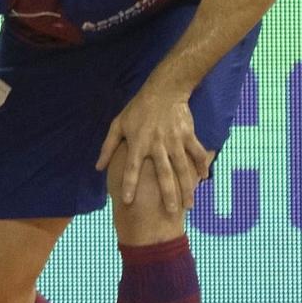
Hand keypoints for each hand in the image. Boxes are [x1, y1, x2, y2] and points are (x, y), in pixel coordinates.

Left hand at [97, 83, 212, 214]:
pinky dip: (201, 165)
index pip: (132, 168)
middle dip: (167, 194)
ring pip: (182, 167)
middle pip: (163, 173)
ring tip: (188, 205)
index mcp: (138, 143)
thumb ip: (108, 147)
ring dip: (186, 187)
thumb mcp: (118, 124)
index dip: (129, 184)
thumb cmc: (137, 109)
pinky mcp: (187, 134)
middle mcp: (157, 144)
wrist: (164, 90)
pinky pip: (196, 152)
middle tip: (170, 213)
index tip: (128, 201)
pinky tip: (204, 178)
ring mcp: (174, 140)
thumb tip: (97, 167)